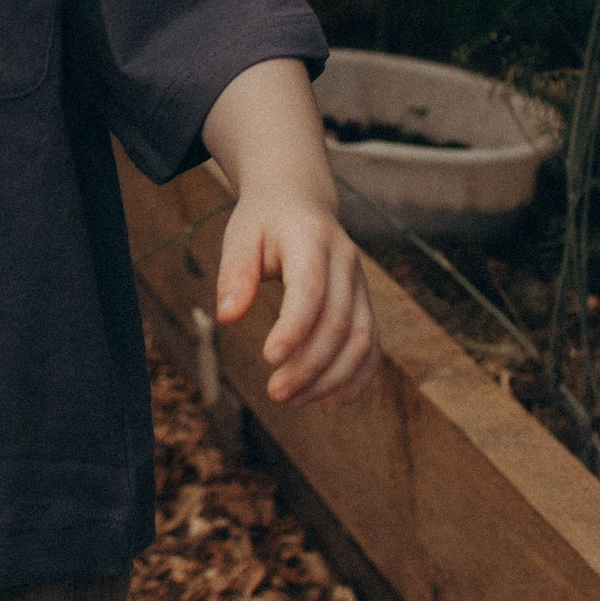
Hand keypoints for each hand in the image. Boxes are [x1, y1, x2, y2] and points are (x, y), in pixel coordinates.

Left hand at [215, 190, 377, 409]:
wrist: (299, 198)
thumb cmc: (264, 222)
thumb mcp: (240, 236)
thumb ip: (235, 275)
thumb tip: (228, 317)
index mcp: (312, 240)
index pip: (310, 290)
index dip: (294, 328)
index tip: (269, 359)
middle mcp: (345, 262)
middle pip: (337, 323)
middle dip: (309, 365)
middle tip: (276, 394)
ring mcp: (361, 283)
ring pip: (361, 339)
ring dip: (331, 378)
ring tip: (294, 401)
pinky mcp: (365, 302)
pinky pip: (371, 345)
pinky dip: (357, 377)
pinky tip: (329, 403)